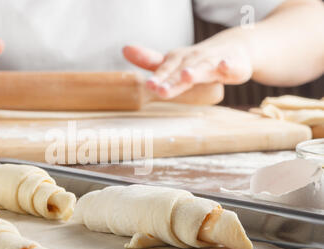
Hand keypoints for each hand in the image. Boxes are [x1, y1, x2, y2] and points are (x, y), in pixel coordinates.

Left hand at [123, 41, 251, 99]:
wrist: (235, 48)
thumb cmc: (198, 59)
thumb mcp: (173, 61)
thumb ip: (150, 60)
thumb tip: (125, 49)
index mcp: (179, 59)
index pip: (166, 69)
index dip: (158, 77)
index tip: (148, 85)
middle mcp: (194, 58)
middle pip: (182, 71)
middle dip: (172, 80)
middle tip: (160, 89)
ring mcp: (214, 61)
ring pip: (204, 67)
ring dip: (195, 71)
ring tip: (186, 76)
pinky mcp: (234, 65)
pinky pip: (231, 65)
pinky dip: (228, 65)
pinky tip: (224, 66)